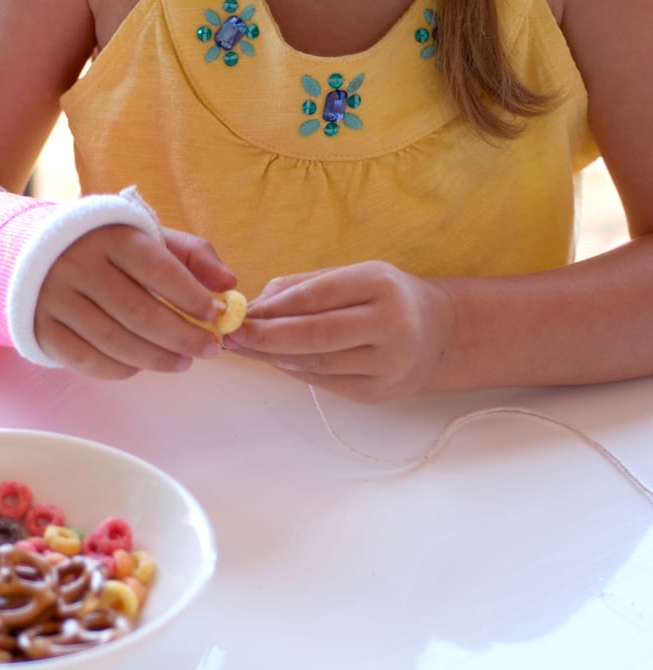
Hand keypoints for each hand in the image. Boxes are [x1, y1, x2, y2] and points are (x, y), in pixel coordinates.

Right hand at [34, 224, 236, 377]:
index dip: (190, 296)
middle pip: (137, 312)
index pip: (157, 269)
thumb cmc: (110, 247)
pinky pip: (86, 360)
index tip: (214, 314)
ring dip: (156, 358)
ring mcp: (56, 299)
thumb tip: (229, 285)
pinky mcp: (42, 328)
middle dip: (181, 336)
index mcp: (111, 237)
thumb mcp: (151, 237)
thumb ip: (194, 255)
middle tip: (209, 349)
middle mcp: (78, 266)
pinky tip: (142, 366)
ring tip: (184, 362)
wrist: (37, 252)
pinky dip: (119, 369)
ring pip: (114, 340)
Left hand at [223, 261, 453, 402]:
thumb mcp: (353, 276)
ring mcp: (389, 363)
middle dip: (267, 337)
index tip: (241, 313)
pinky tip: (276, 361)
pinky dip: (294, 371)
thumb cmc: (384, 298)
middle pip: (317, 335)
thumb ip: (304, 286)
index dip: (275, 307)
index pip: (318, 295)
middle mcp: (391, 324)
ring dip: (274, 357)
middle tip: (233, 336)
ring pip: (318, 363)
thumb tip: (254, 305)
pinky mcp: (380, 392)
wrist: (437, 332)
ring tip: (246, 348)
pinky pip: (326, 383)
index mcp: (381, 284)